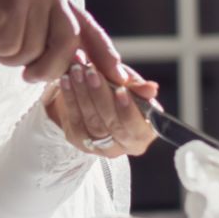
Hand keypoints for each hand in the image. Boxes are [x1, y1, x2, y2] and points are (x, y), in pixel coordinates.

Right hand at [0, 0, 124, 84]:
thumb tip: (80, 73)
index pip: (89, 30)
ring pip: (35, 49)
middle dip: (47, 67)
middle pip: (68, 43)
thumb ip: (52, 48)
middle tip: (26, 75)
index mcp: (58, 2)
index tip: (122, 78)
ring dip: (11, 56)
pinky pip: (12, 44)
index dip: (106, 54)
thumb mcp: (27, 36)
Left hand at [44, 64, 159, 156]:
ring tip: (77, 71)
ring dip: (83, 93)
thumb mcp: (128, 83)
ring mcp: (100, 146)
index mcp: (143, 133)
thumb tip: (152, 89)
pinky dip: (70, 98)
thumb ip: (138, 87)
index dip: (129, 111)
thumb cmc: (116, 88)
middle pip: (112, 124)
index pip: (138, 129)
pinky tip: (66, 80)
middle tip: (92, 71)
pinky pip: (75, 119)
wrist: (90, 94)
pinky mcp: (79, 140)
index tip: (121, 90)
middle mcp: (123, 145)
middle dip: (101, 95)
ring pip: (92, 121)